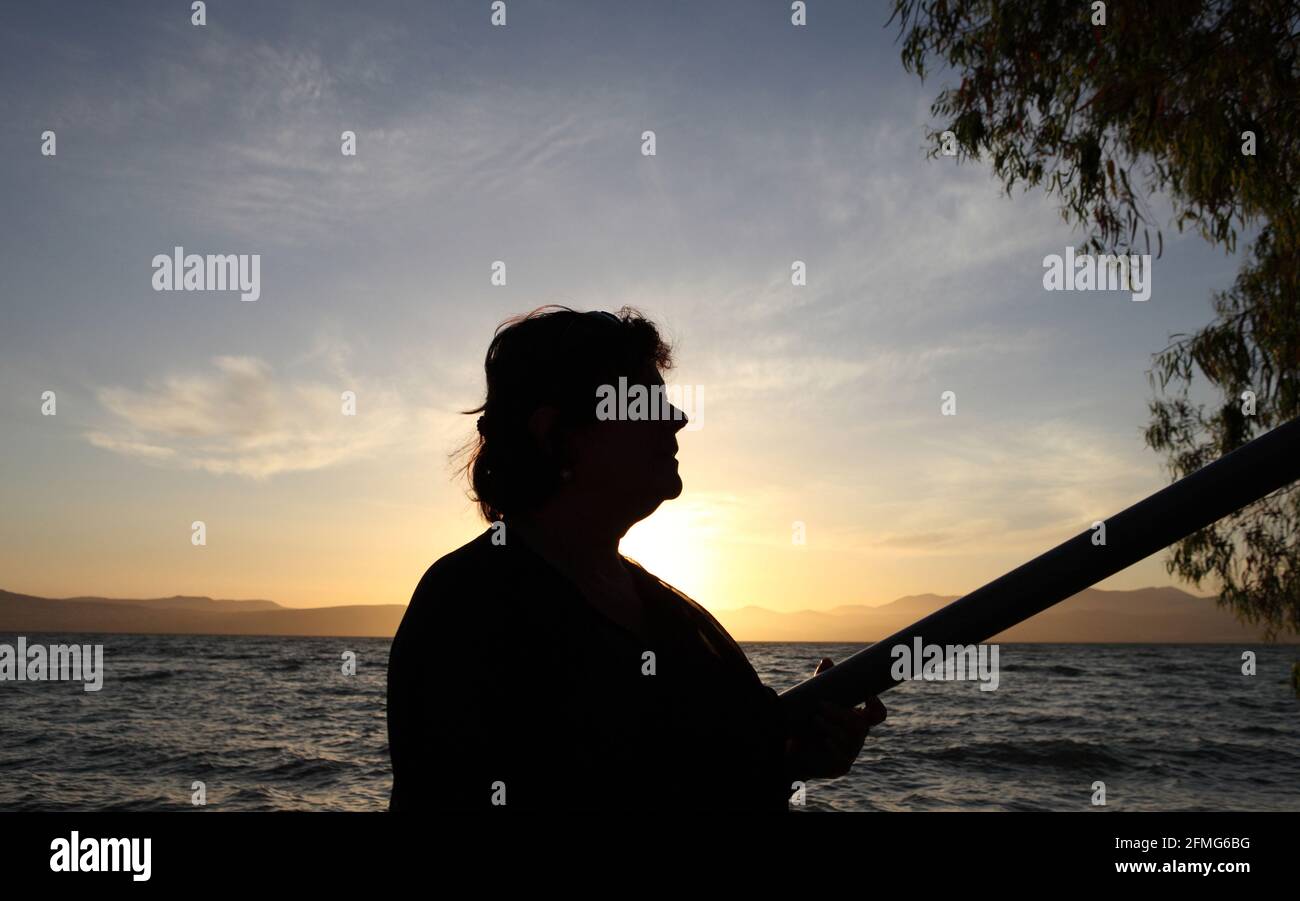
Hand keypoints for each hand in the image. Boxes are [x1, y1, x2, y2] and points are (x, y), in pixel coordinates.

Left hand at [784, 657, 886, 780]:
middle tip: (821, 705)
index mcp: (856, 719)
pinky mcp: (841, 766)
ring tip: (815, 720)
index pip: (877, 715)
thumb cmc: (805, 723)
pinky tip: (824, 741)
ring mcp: (851, 752)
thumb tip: (827, 661)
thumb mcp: (813, 701)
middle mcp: (858, 736)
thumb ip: (821, 682)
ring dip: (832, 727)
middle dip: (841, 713)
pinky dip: (834, 746)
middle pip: (860, 725)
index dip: (877, 706)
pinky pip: (844, 756)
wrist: (791, 749)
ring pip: (851, 739)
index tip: (868, 695)